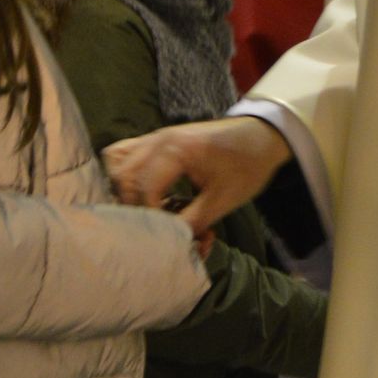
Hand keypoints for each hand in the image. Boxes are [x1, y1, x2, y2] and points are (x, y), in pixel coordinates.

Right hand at [106, 116, 286, 231]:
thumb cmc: (247, 165)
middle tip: (151, 225)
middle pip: (123, 177)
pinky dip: (124, 173)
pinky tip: (138, 192)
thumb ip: (193, 221)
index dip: (149, 216)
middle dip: (133, 206)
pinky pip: (123, 153)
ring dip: (123, 189)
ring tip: (143, 209)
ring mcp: (154, 136)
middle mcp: (158, 139)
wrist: (260, 135)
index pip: (144, 188)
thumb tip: (170, 242)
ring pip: (117, 162)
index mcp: (175, 150)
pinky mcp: (155, 139)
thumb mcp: (224, 199)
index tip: (163, 233)